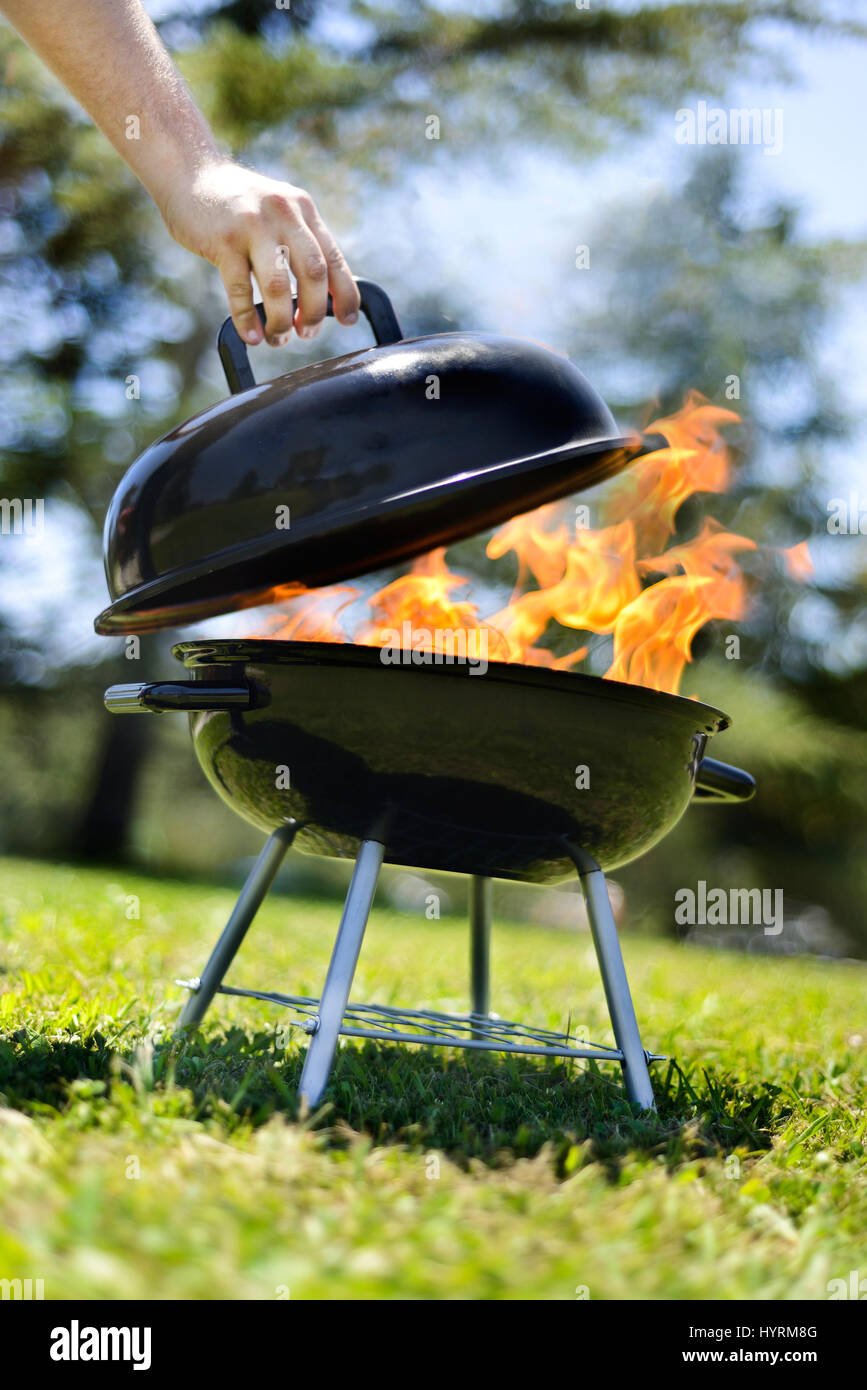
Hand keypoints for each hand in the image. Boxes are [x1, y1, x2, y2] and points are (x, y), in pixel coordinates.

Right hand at [160, 160, 359, 345]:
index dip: (345, 294)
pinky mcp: (223, 240)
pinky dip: (247, 319)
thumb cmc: (236, 205)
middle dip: (313, 312)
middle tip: (306, 333)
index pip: (334, 258)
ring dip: (281, 321)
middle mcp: (284, 214)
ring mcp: (253, 226)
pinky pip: (240, 290)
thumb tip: (320, 296)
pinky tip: (251, 335)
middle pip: (313, 273)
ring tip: (278, 337)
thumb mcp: (277, 212)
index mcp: (303, 210)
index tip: (346, 320)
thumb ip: (298, 242)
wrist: (189, 172)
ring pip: (278, 286)